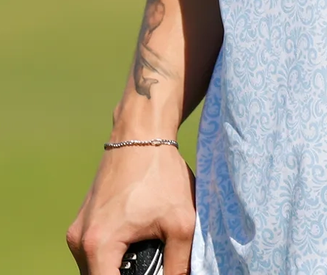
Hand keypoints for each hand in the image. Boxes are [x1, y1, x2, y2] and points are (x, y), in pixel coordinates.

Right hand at [66, 144, 195, 274]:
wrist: (141, 134)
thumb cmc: (161, 173)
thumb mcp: (180, 221)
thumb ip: (179, 262)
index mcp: (98, 246)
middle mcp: (80, 242)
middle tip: (154, 265)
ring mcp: (78, 230)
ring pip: (97, 268)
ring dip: (120, 268)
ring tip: (150, 254)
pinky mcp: (83, 221)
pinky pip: (96, 251)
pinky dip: (115, 254)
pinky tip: (139, 241)